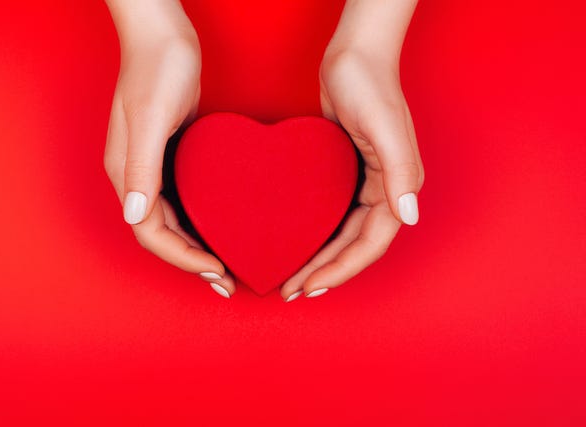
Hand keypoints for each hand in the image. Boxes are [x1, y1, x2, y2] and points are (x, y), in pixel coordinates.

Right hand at [103, 0, 234, 297]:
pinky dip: (201, 220)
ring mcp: (154, 166)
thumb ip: (142, 168)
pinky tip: (224, 226)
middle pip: (162, 234)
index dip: (183, 258)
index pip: (150, 234)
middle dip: (192, 262)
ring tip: (226, 265)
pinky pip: (184, 199)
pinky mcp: (172, 154)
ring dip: (198, 247)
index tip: (217, 270)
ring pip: (174, 221)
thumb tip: (137, 216)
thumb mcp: (150, 117)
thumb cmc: (157, 69)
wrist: (164, 34)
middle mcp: (137, 176)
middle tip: (227, 281)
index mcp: (127, 173)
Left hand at [280, 0, 423, 301]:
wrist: (354, 56)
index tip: (311, 287)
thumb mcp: (385, 126)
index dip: (342, 270)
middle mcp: (383, 190)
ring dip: (320, 259)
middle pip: (354, 246)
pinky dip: (315, 233)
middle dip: (326, 272)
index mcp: (396, 187)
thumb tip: (408, 216)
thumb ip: (400, 171)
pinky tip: (294, 241)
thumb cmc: (371, 85)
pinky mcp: (344, 172)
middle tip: (293, 291)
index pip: (370, 244)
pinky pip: (331, 214)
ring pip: (342, 234)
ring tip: (292, 277)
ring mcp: (363, 183)